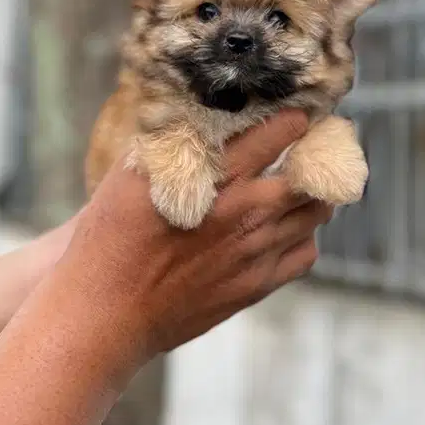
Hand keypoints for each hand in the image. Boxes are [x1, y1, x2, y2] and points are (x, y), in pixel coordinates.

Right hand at [60, 110, 330, 363]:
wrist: (107, 311)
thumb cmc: (111, 235)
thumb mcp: (133, 172)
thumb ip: (174, 141)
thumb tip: (199, 113)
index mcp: (218, 177)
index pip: (278, 133)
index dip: (293, 119)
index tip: (297, 113)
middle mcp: (247, 212)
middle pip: (312, 174)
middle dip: (317, 155)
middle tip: (314, 146)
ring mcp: (256, 252)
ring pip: (315, 214)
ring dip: (312, 194)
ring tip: (300, 185)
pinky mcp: (256, 286)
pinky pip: (305, 254)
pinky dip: (302, 237)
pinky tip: (284, 230)